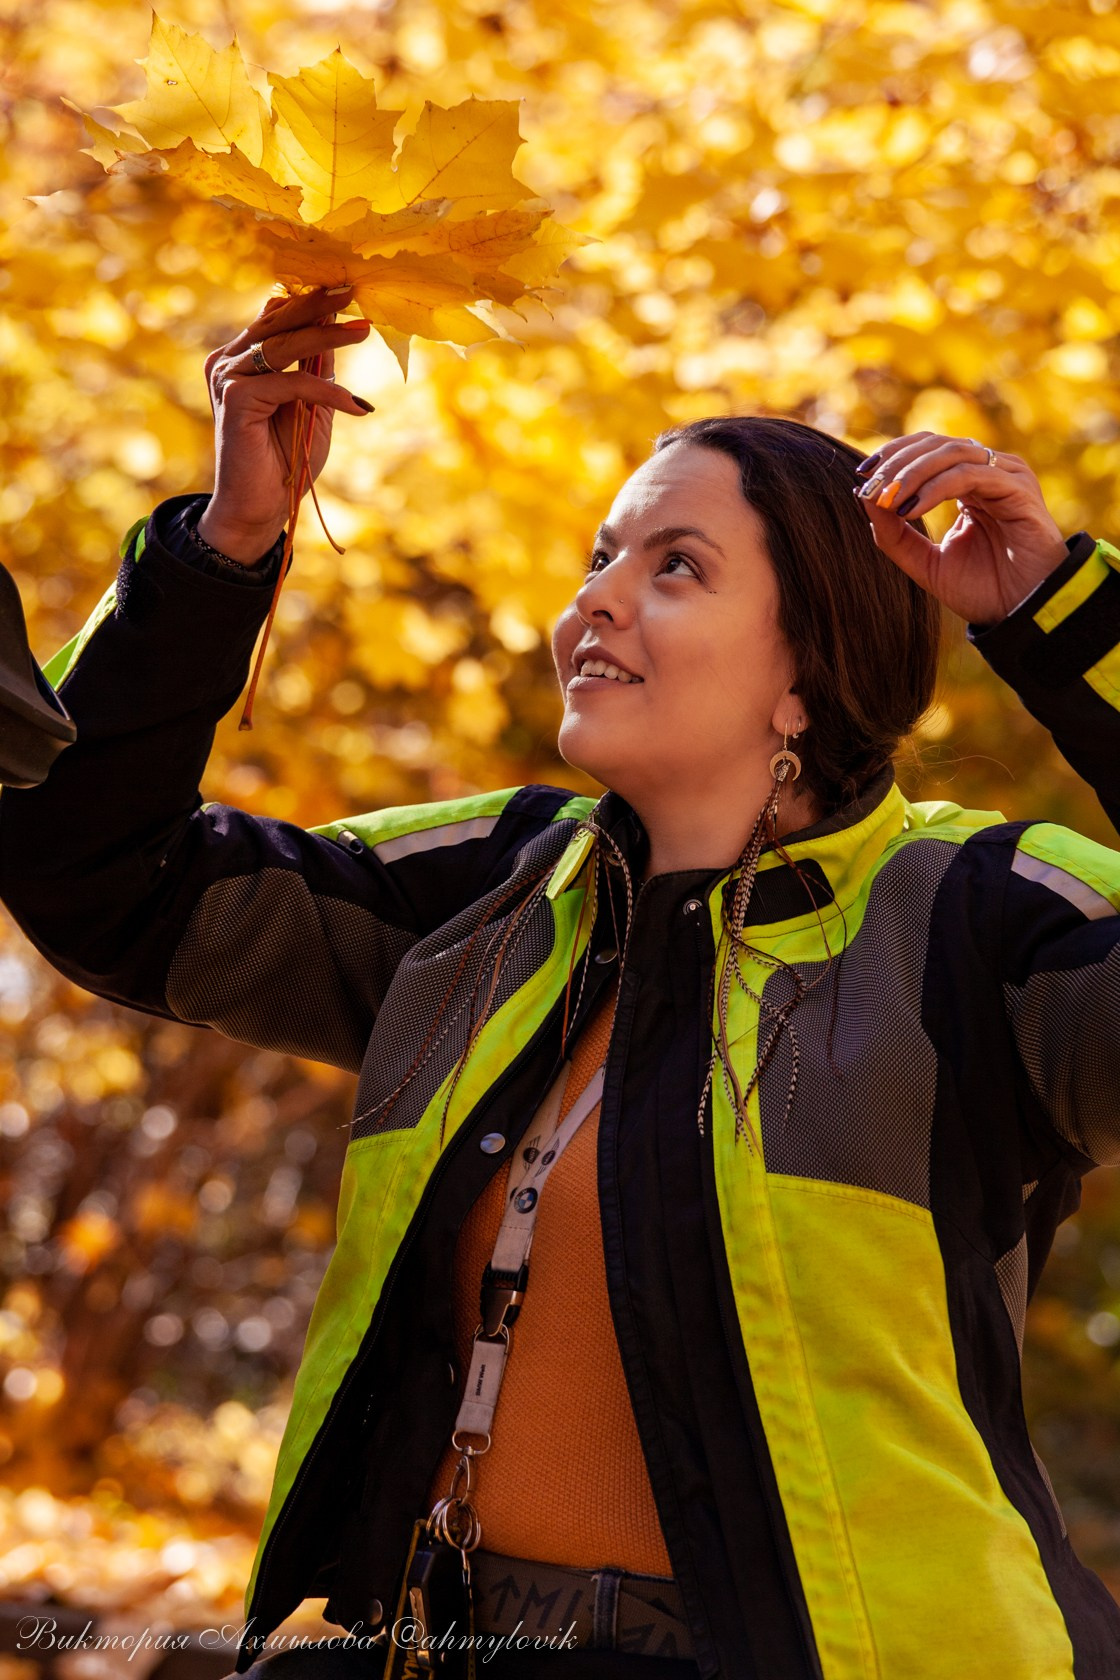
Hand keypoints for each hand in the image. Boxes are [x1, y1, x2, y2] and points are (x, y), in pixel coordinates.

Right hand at [198, 286, 372, 563]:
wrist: (260, 507)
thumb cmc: (287, 460)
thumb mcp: (312, 406)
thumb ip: (318, 369)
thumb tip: (339, 328)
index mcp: (244, 358)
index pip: (277, 317)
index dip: (310, 302)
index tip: (348, 290)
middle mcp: (229, 361)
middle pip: (278, 320)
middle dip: (318, 305)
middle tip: (353, 290)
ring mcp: (228, 376)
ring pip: (283, 344)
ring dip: (327, 336)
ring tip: (364, 332)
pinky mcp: (236, 397)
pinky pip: (289, 382)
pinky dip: (324, 390)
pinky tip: (353, 404)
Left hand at [854, 432, 1069, 626]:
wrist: (1022, 614)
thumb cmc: (983, 589)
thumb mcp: (925, 562)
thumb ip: (893, 534)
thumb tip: (862, 497)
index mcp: (969, 482)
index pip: (928, 448)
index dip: (894, 455)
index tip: (862, 475)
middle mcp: (990, 472)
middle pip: (937, 445)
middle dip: (898, 464)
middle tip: (871, 489)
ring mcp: (1008, 477)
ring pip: (953, 453)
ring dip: (913, 473)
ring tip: (888, 499)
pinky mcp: (1019, 490)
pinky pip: (971, 475)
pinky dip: (937, 487)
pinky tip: (912, 508)